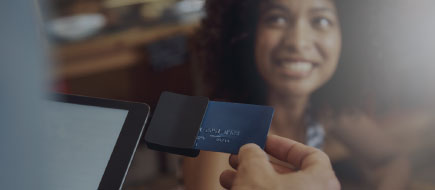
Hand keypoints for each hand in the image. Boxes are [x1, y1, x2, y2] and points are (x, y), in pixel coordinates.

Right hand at [219, 135, 339, 189]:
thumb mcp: (254, 171)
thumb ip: (253, 153)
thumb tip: (250, 150)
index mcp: (321, 182)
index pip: (310, 155)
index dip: (285, 145)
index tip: (265, 141)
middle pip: (288, 174)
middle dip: (258, 163)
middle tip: (241, 157)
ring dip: (249, 180)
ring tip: (228, 175)